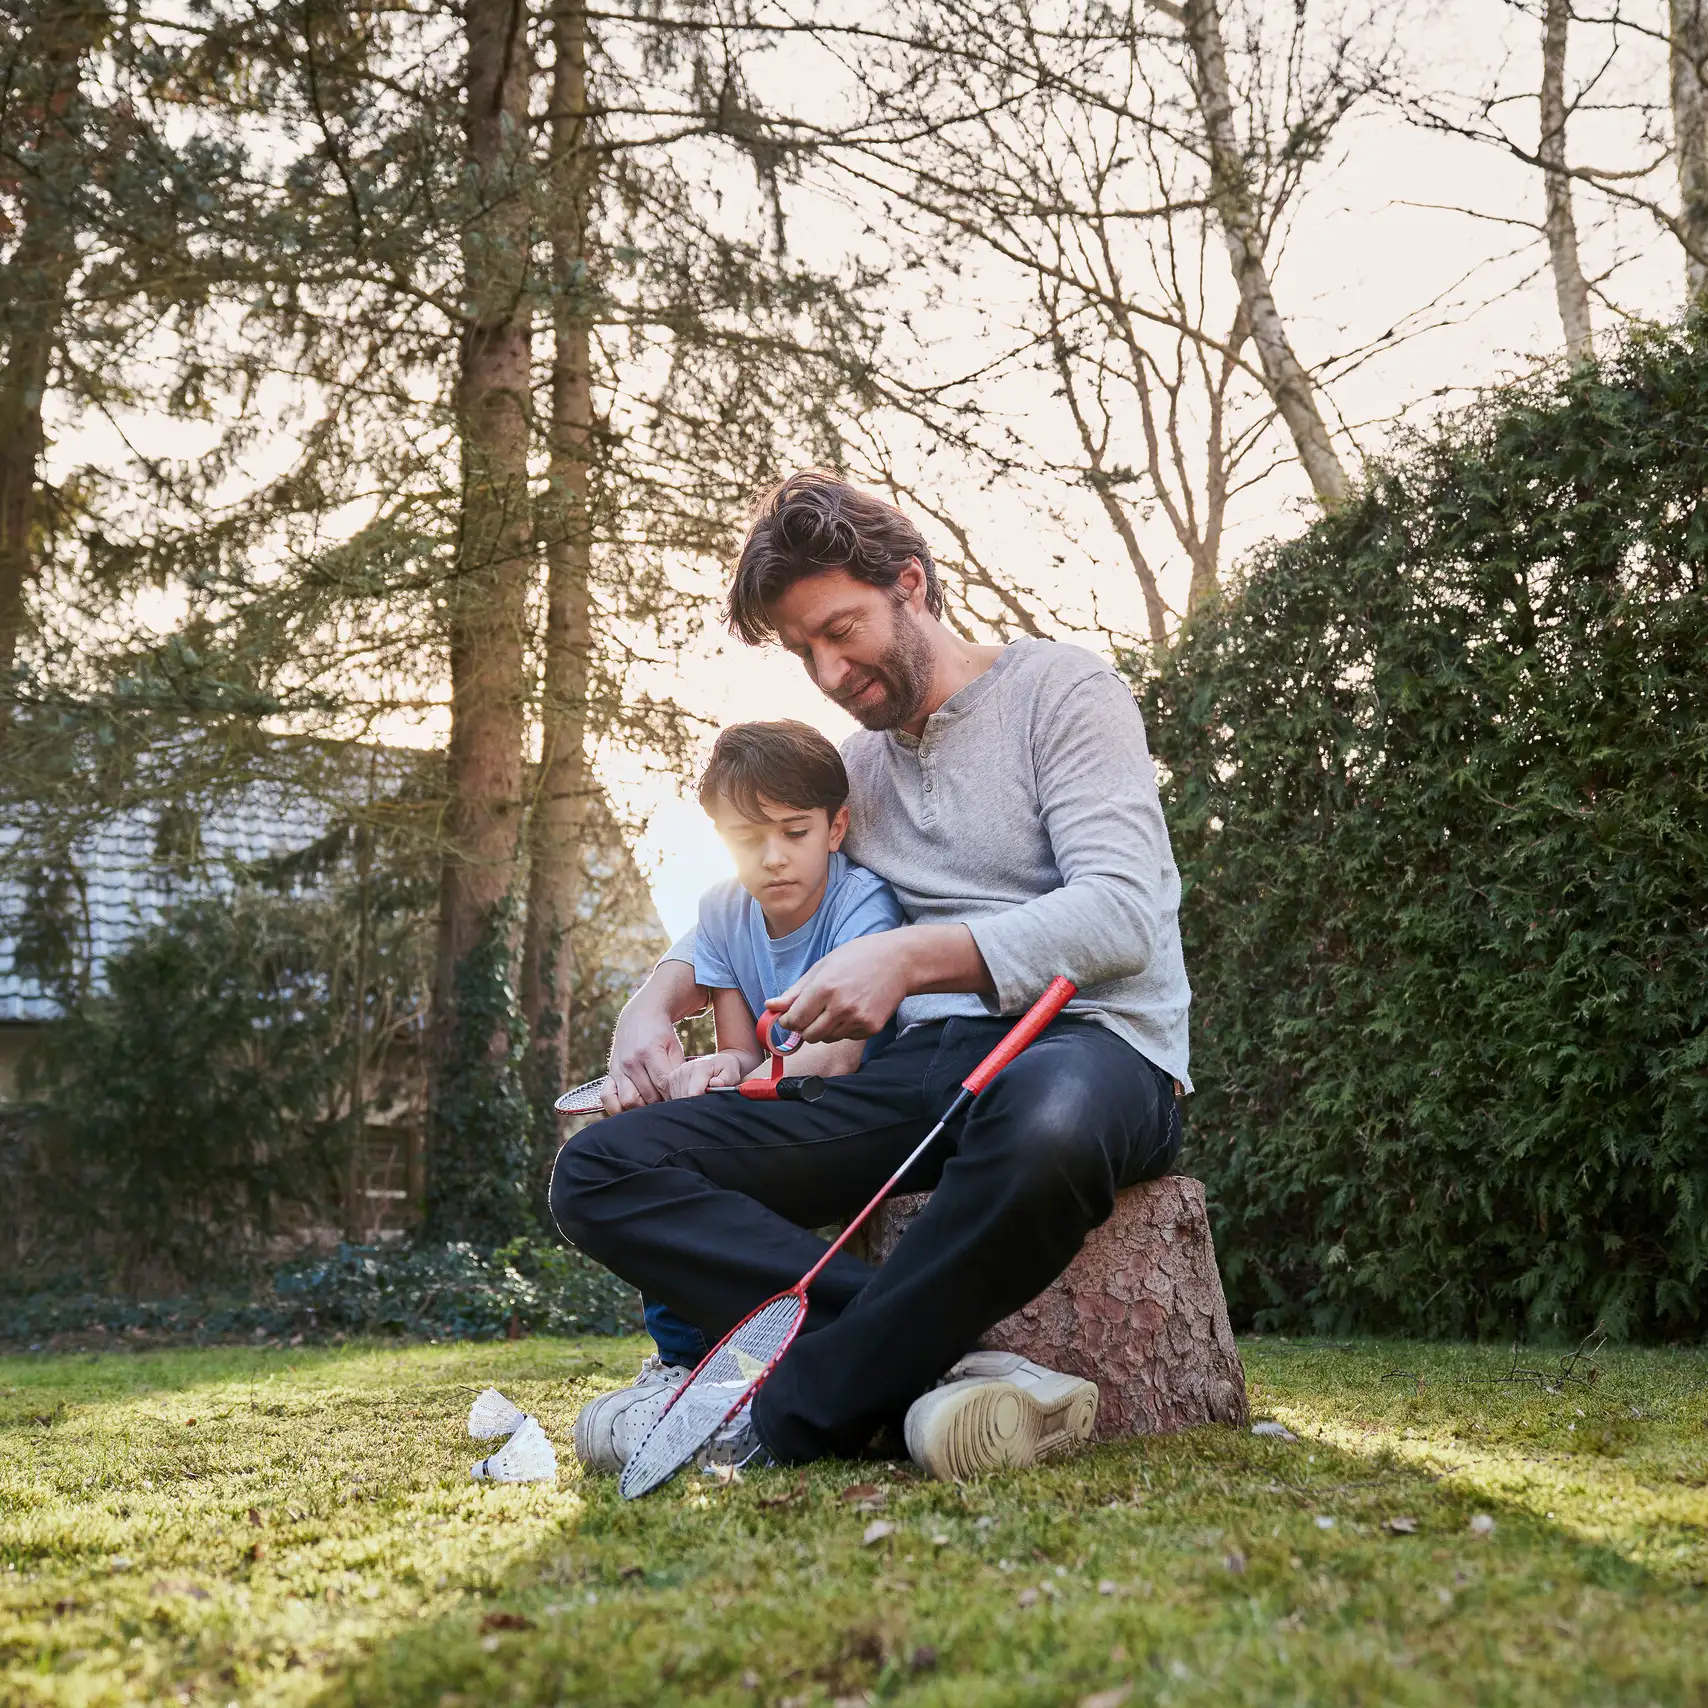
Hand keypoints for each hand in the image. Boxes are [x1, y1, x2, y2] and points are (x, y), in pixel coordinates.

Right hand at [603, 984, 689, 1111]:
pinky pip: (607, 1099)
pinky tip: (631, 1108)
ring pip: (628, 1101)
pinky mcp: (610, 1073)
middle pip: (647, 1096)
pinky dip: (617, 1109)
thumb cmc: (661, 1035)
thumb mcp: (674, 1048)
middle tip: (670, 1104)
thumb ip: (677, 1071)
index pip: (663, 1085)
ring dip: (642, 1108)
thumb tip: (682, 1094)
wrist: (639, 1017)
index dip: (673, 1097)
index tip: (680, 1100)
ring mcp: (618, 1068)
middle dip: (661, 1104)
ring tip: (653, 1105)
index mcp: (650, 1052)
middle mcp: (631, 1061)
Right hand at [663, 1051, 746, 1100]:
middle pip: (684, 1098)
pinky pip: (673, 1097)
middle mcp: (684, 1070)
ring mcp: (675, 1075)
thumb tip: (716, 1083)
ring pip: (678, 1099)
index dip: (702, 1104)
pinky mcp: (670, 1080)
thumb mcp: (732, 1072)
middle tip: (707, 1101)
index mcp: (699, 1068)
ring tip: (701, 1096)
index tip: (709, 1105)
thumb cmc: (727, 1069)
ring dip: (689, 1102)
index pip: (693, 1093)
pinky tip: (694, 1095)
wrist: (719, 1062)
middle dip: (695, 1104)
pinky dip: (683, 1100)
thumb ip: (726, 1079)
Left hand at [768, 933, 911, 1042]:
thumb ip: (795, 991)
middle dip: (805, 1027)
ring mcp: (857, 1020)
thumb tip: (771, 1006)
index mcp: (824, 988)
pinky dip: (843, 1028)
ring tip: (836, 1006)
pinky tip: (852, 1009)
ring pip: (827, 1039)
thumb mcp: (822, 967)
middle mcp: (840, 1007)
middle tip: (812, 1012)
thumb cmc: (858, 958)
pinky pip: (845, 1037)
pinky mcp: (871, 1028)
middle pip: (808, 1036)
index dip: (788, 1021)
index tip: (789, 1016)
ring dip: (824, 1028)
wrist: (899, 961)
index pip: (794, 1021)